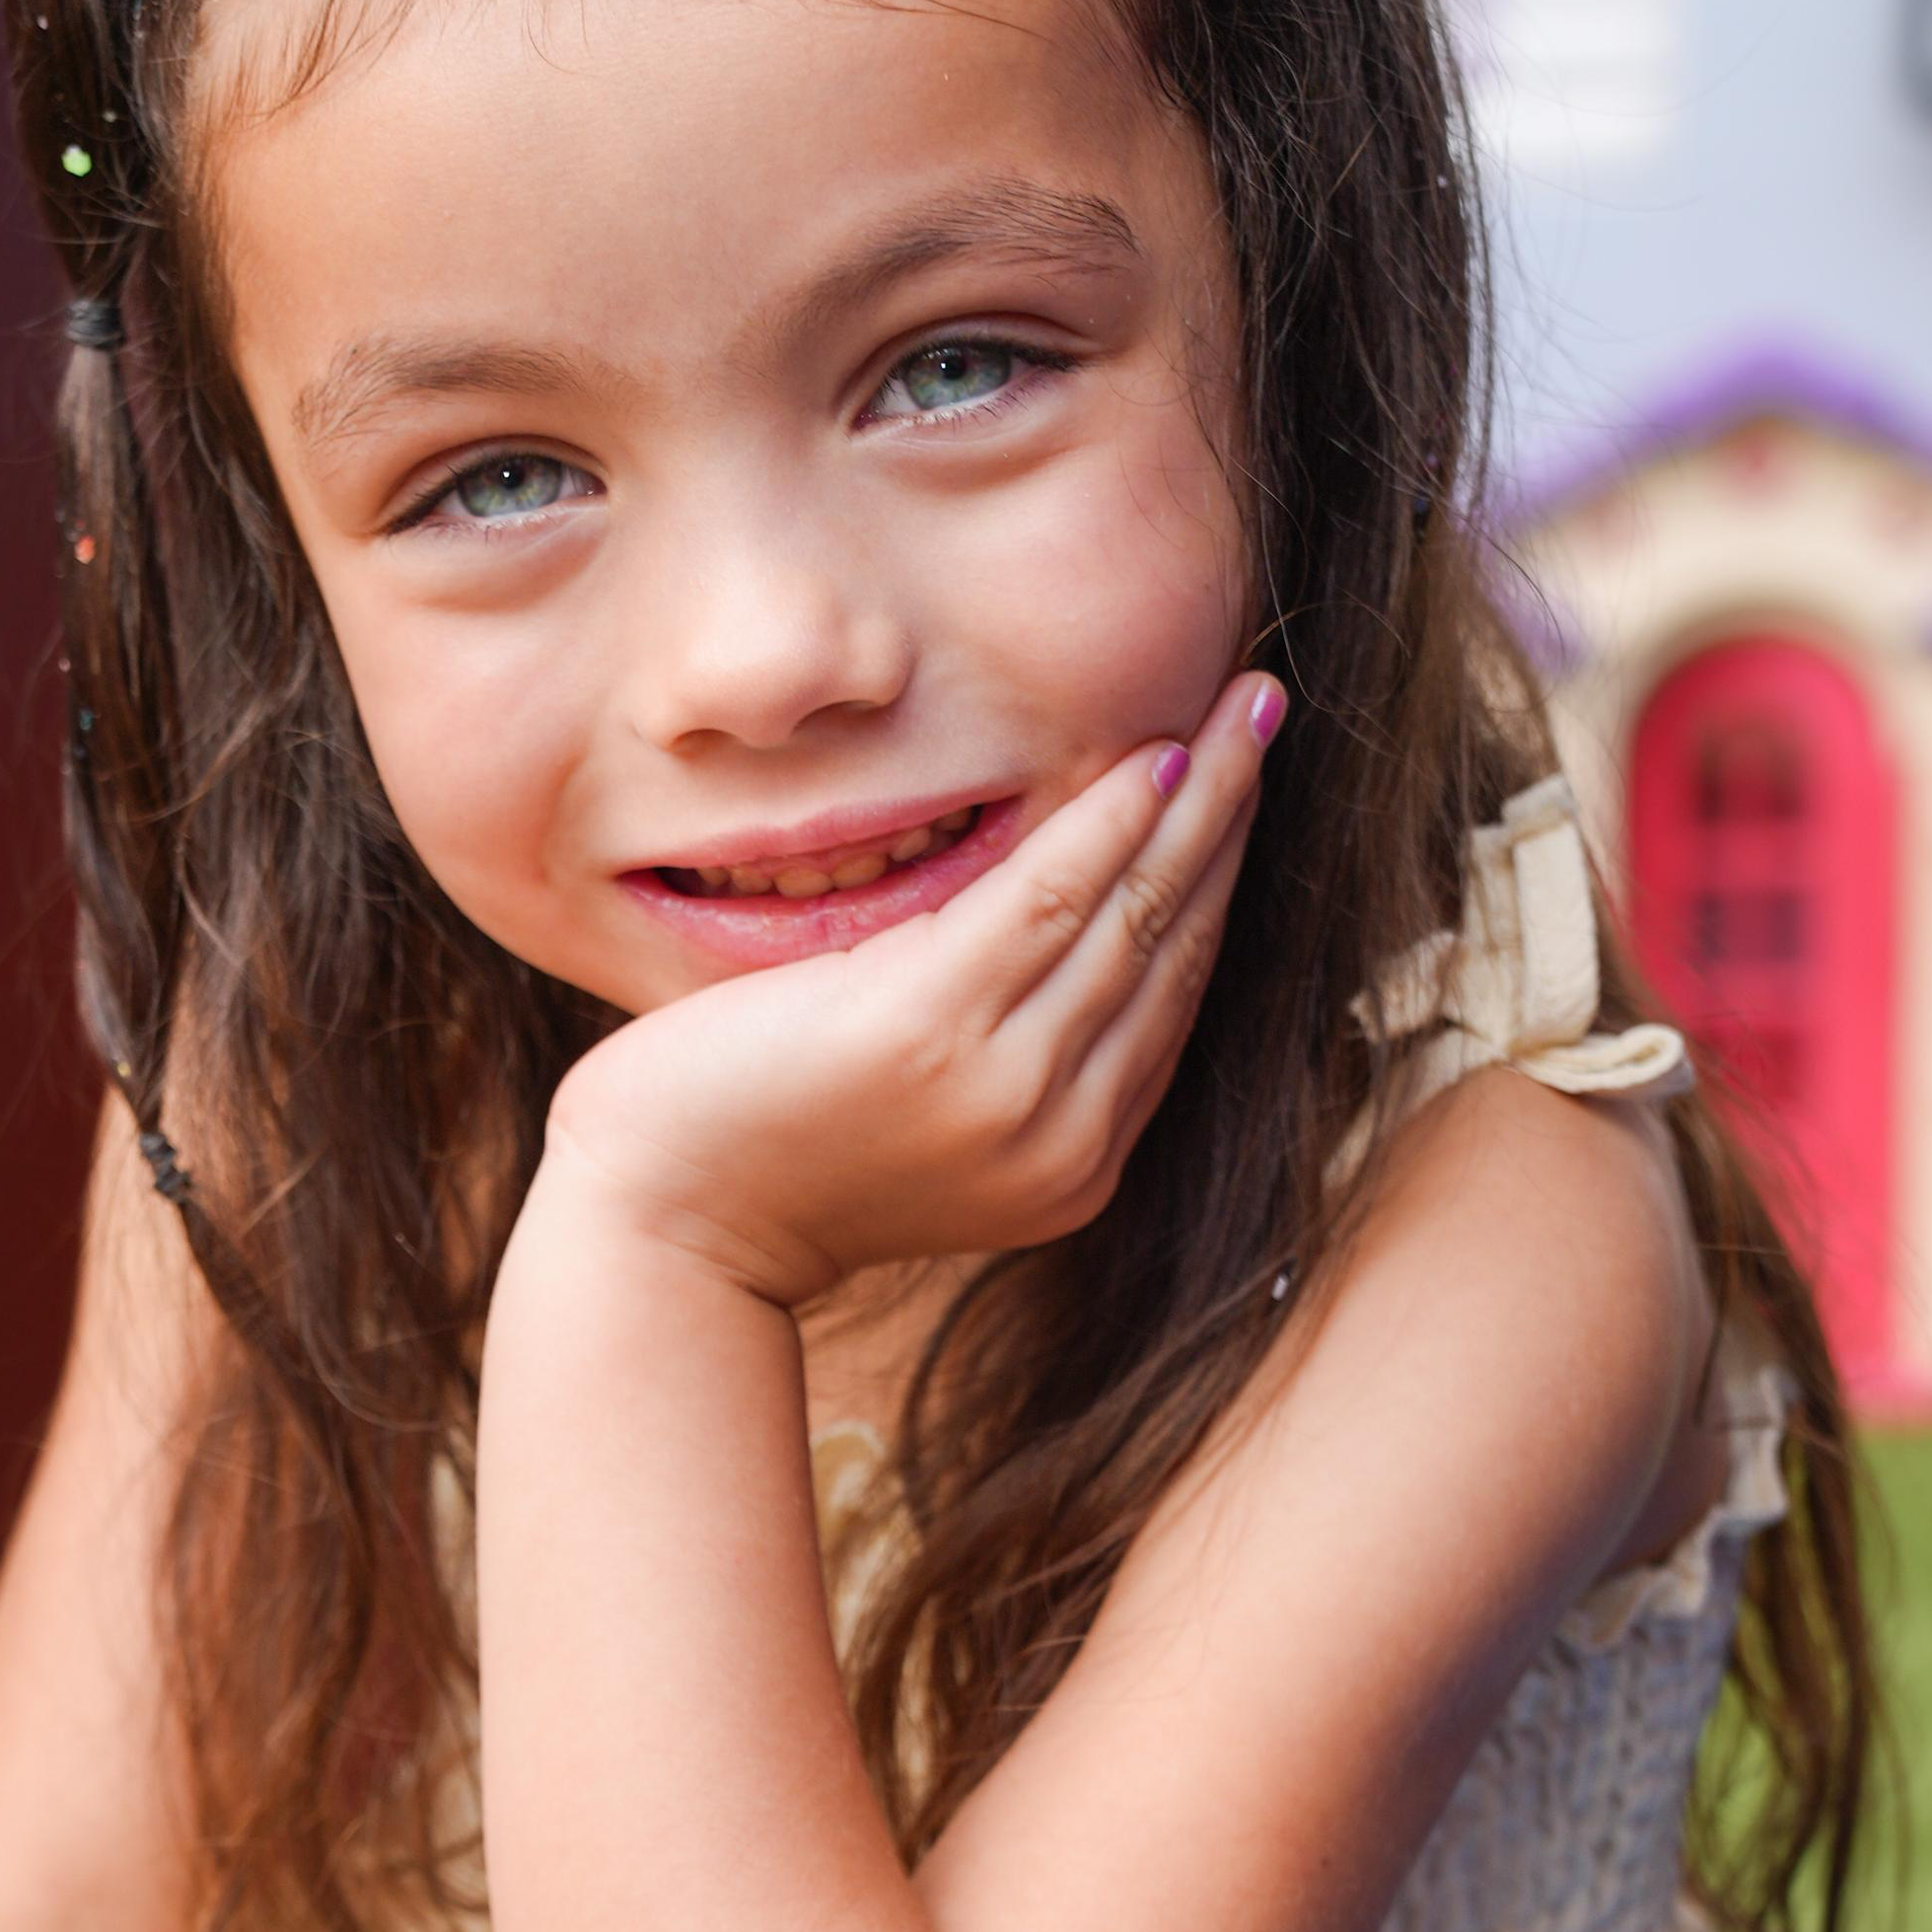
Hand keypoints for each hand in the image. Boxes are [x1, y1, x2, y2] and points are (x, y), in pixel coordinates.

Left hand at [537, 676, 1273, 1305]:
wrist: (661, 1227)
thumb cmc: (757, 1157)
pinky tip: (1157, 755)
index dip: (1216, 883)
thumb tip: (1045, 932)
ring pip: (1136, 914)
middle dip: (1233, 820)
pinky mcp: (933, 1028)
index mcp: (1067, 1165)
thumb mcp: (911, 1116)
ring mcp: (1003, 1088)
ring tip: (1247, 704)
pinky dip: (1110, 821)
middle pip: (1176, 946)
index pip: (1169, 999)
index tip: (1244, 789)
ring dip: (1202, 797)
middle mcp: (1058, 1137)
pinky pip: (1052, 899)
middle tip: (1270, 711)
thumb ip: (995, 1051)